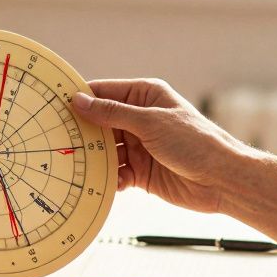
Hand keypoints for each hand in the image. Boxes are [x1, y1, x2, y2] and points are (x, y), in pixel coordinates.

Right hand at [74, 79, 250, 212]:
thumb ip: (113, 113)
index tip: (53, 106)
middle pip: (100, 123)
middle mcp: (140, 119)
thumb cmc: (195, 142)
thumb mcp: (150, 123)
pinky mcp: (142, 172)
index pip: (104, 93)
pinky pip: (116, 173)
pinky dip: (107, 179)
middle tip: (57, 141)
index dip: (80, 99)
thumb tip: (79, 101)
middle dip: (82, 133)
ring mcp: (140, 146)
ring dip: (93, 159)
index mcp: (144, 96)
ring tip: (75, 166)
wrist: (222, 180)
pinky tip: (100, 184)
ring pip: (105, 150)